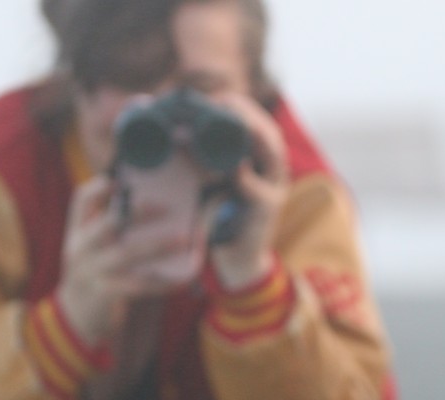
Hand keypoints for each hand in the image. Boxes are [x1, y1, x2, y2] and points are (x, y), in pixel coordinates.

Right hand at [56, 175, 194, 344]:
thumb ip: (110, 229)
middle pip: (109, 223)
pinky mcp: (105, 293)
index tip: (120, 179)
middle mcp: (81, 248)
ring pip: (127, 254)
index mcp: (78, 231)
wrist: (75, 317)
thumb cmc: (95, 275)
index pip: (81, 200)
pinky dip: (163, 282)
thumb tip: (152, 207)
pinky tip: (182, 279)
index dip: (100, 187)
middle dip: (137, 213)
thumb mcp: (92, 249)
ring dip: (158, 245)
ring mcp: (91, 271)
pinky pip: (139, 285)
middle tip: (167, 208)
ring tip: (184, 239)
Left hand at [202, 92, 289, 290]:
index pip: (258, 123)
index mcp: (260, 159)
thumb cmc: (220, 214)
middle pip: (269, 132)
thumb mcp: (210, 180)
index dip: (241, 107)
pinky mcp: (268, 211)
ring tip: (236, 123)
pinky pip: (261, 192)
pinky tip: (237, 170)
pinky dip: (249, 181)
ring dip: (255, 135)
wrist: (236, 257)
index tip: (219, 96)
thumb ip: (198, 160)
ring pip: (272, 154)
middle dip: (248, 114)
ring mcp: (274, 189)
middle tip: (225, 102)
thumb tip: (170, 133)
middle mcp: (272, 170)